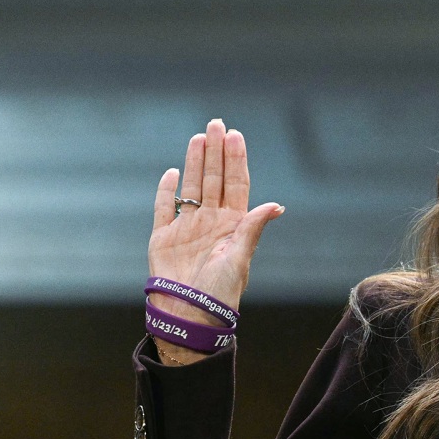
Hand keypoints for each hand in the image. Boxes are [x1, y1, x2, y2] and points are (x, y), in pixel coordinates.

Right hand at [148, 119, 283, 354]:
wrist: (189, 314)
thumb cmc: (220, 292)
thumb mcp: (240, 258)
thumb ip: (252, 229)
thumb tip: (276, 206)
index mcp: (232, 225)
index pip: (236, 185)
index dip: (236, 160)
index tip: (236, 136)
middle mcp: (211, 221)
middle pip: (214, 179)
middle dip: (216, 152)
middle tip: (217, 124)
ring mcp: (186, 227)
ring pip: (191, 187)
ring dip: (194, 162)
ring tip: (199, 137)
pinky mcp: (163, 237)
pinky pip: (164, 208)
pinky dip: (166, 190)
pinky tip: (172, 171)